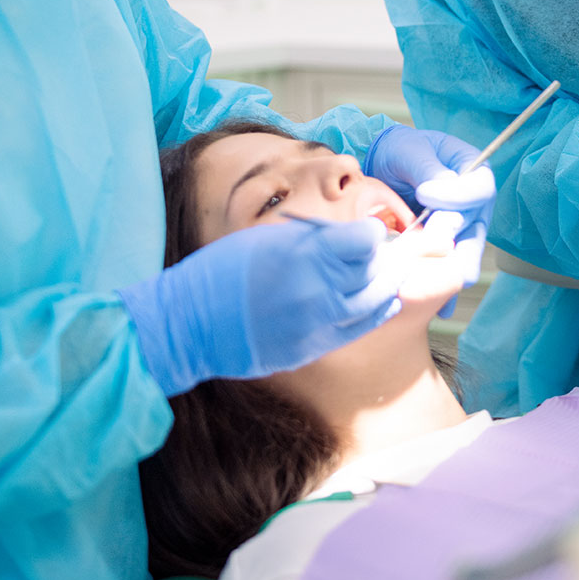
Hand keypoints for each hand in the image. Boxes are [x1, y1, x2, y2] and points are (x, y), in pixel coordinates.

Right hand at [118, 218, 400, 395]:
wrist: (191, 325)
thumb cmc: (222, 272)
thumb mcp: (266, 238)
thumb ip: (313, 238)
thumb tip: (351, 236)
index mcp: (302, 254)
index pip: (365, 240)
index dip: (371, 233)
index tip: (369, 231)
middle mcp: (315, 290)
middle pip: (374, 271)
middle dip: (385, 258)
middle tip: (384, 251)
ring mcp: (315, 324)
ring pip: (373, 302)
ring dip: (385, 285)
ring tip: (388, 273)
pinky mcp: (312, 348)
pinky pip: (357, 328)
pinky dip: (375, 311)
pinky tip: (382, 300)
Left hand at [364, 125, 495, 287]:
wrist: (381, 167)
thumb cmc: (398, 151)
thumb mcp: (409, 150)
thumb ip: (426, 168)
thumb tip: (440, 189)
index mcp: (473, 170)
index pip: (480, 188)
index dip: (457, 196)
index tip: (424, 195)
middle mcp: (475, 202)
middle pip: (476, 228)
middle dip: (454, 246)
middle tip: (434, 258)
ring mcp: (464, 227)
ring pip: (466, 254)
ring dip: (452, 274)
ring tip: (439, 293)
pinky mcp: (448, 247)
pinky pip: (451, 269)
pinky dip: (445, 289)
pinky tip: (439, 308)